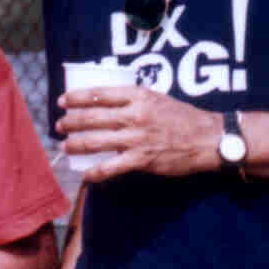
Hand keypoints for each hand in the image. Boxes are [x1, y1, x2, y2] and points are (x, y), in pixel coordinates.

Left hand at [56, 85, 221, 180]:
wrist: (209, 139)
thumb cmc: (183, 117)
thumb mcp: (157, 98)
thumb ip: (133, 100)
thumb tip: (106, 102)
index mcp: (138, 95)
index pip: (98, 93)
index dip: (76, 97)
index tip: (62, 101)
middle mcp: (134, 115)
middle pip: (91, 117)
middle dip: (69, 122)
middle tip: (59, 125)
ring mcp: (136, 138)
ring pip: (94, 141)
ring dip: (75, 144)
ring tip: (65, 146)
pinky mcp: (141, 160)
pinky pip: (110, 167)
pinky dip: (94, 172)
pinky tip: (86, 175)